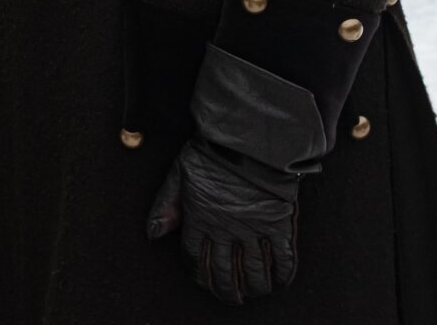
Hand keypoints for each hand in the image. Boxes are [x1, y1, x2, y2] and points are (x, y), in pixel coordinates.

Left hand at [147, 137, 299, 304]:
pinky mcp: (279, 225)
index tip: (203, 282)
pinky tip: (278, 281)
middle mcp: (226, 231)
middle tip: (230, 297)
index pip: (196, 260)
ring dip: (253, 288)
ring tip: (252, 293)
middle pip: (225, 275)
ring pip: (254, 273)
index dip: (199, 276)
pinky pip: (283, 260)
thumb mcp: (179, 174)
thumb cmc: (213, 152)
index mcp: (200, 219)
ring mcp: (254, 230)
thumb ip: (165, 205)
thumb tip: (152, 233)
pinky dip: (282, 275)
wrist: (250, 138)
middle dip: (226, 291)